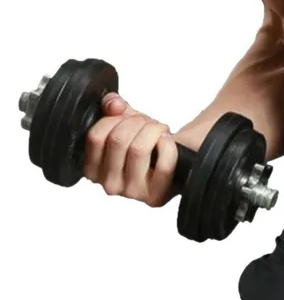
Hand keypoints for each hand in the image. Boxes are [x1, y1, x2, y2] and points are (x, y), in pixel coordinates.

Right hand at [83, 92, 178, 207]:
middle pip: (118, 139)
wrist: (174, 161)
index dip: (115, 117)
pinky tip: (168, 141)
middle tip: (148, 124)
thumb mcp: (126, 122)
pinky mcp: (155, 195)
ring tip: (159, 131)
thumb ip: (113, 108)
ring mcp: (131, 192)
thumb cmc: (146, 143)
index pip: (95, 136)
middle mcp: (108, 185)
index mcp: (93, 169)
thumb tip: (113, 103)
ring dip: (153, 130)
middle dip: (138, 122)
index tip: (128, 118)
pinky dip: (168, 143)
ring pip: (138, 149)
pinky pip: (163, 162)